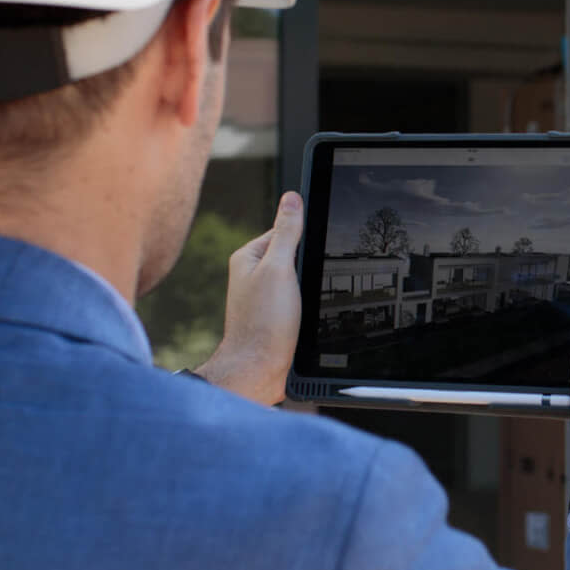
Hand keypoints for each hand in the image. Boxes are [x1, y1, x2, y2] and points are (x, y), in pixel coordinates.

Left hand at [195, 192, 303, 406]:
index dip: (305, 237)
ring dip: (310, 288)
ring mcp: (264, 298)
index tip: (322, 246)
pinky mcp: (275, 317)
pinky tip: (312, 315)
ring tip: (310, 302)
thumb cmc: (263, 322)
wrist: (259, 371)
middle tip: (315, 281)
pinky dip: (308, 305)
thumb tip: (292, 198)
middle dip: (309, 265)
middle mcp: (253, 275)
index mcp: (248, 257)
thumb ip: (286, 232)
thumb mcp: (279, 268)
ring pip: (298, 280)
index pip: (283, 231)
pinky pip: (298, 301)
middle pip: (293, 255)